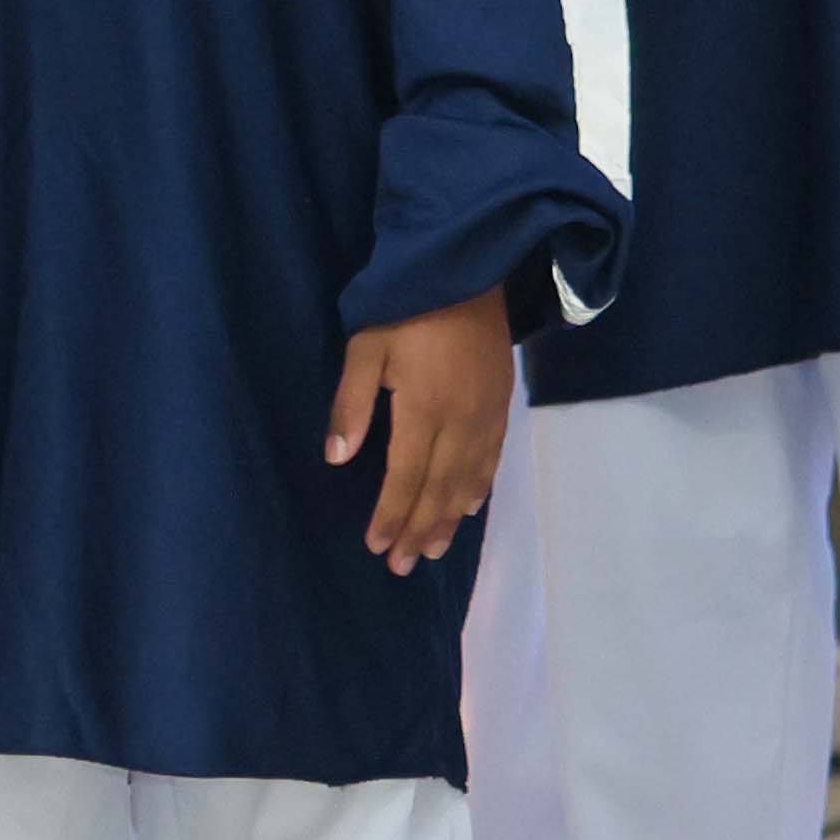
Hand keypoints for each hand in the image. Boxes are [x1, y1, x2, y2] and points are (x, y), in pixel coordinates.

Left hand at [327, 285, 521, 566]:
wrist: (467, 274)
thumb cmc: (405, 311)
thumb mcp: (365, 349)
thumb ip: (352, 404)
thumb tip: (338, 458)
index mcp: (424, 409)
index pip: (406, 476)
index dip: (391, 515)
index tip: (375, 545)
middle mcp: (461, 421)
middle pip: (440, 488)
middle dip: (419, 528)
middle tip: (402, 565)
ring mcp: (486, 415)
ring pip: (469, 480)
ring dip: (448, 518)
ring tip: (432, 550)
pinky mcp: (501, 405)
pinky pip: (491, 458)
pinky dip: (479, 489)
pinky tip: (468, 506)